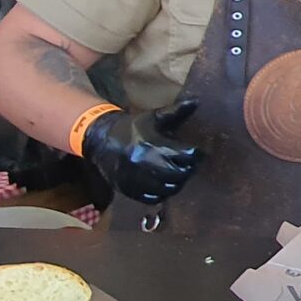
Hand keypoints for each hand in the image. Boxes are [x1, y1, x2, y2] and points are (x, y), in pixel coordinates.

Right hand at [83, 98, 201, 204]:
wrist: (101, 140)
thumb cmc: (132, 128)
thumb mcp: (153, 117)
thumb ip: (175, 112)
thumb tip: (195, 102)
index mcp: (153, 144)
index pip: (185, 155)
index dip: (196, 155)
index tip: (199, 153)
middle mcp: (145, 164)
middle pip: (178, 174)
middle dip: (188, 170)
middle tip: (191, 165)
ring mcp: (136, 179)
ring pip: (168, 188)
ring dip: (178, 182)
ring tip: (179, 173)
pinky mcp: (129, 190)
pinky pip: (153, 199)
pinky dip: (162, 193)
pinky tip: (164, 183)